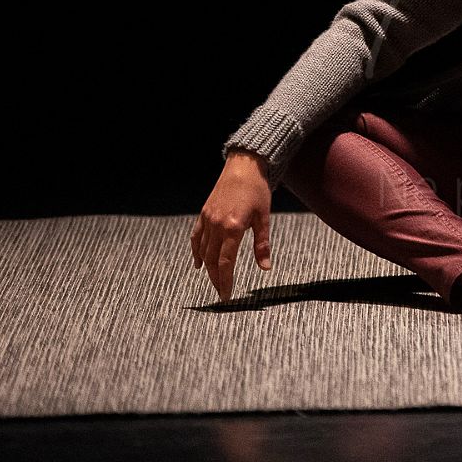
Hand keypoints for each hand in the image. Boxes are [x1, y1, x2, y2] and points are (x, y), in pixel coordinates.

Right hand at [191, 150, 272, 301]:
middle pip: (212, 260)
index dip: (225, 281)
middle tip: (221, 293)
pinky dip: (196, 252)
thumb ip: (262, 245)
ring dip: (207, 268)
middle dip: (216, 278)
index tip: (226, 295)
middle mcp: (216, 225)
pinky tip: (199, 263)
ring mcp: (207, 219)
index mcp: (233, 227)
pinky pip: (196, 237)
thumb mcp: (263, 218)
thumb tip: (265, 267)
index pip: (226, 262)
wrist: (243, 166)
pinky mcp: (204, 214)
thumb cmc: (257, 190)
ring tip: (214, 281)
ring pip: (203, 251)